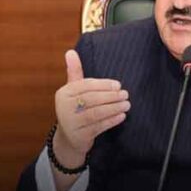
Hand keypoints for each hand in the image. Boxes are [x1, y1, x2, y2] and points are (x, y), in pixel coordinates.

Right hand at [53, 49, 129, 167]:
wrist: (69, 139)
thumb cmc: (75, 109)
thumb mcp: (73, 90)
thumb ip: (75, 71)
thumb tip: (70, 51)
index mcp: (64, 93)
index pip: (86, 86)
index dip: (103, 85)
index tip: (118, 85)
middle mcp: (64, 108)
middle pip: (91, 99)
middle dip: (111, 96)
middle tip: (125, 94)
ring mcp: (71, 123)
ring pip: (95, 113)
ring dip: (113, 108)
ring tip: (127, 104)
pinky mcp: (79, 136)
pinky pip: (98, 126)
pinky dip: (111, 121)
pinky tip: (122, 116)